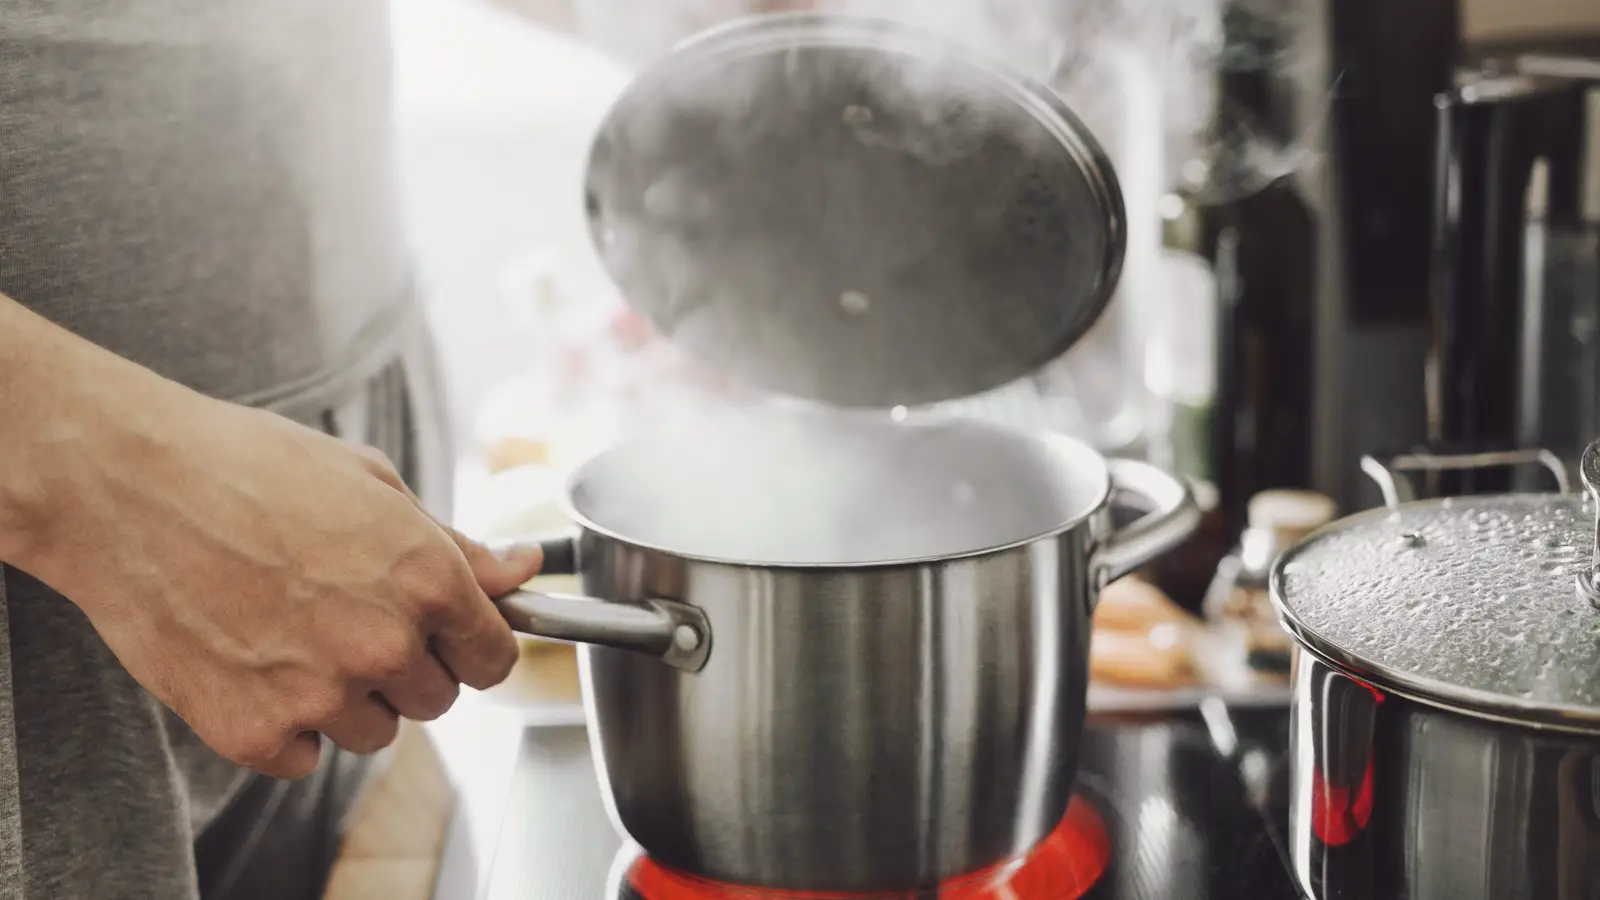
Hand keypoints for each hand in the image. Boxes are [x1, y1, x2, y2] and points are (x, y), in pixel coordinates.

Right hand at [10, 364, 538, 779]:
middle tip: (348, 615)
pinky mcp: (254, 732)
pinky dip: (283, 724)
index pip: (495, 659)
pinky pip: (304, 756)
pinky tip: (252, 660)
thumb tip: (523, 571)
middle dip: (408, 667)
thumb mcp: (372, 484)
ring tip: (291, 629)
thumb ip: (456, 545)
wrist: (125, 487)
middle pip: (438, 700)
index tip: (448, 636)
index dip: (472, 646)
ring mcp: (319, 695)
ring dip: (348, 698)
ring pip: (374, 732)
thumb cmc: (247, 468)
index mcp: (426, 579)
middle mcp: (384, 644)